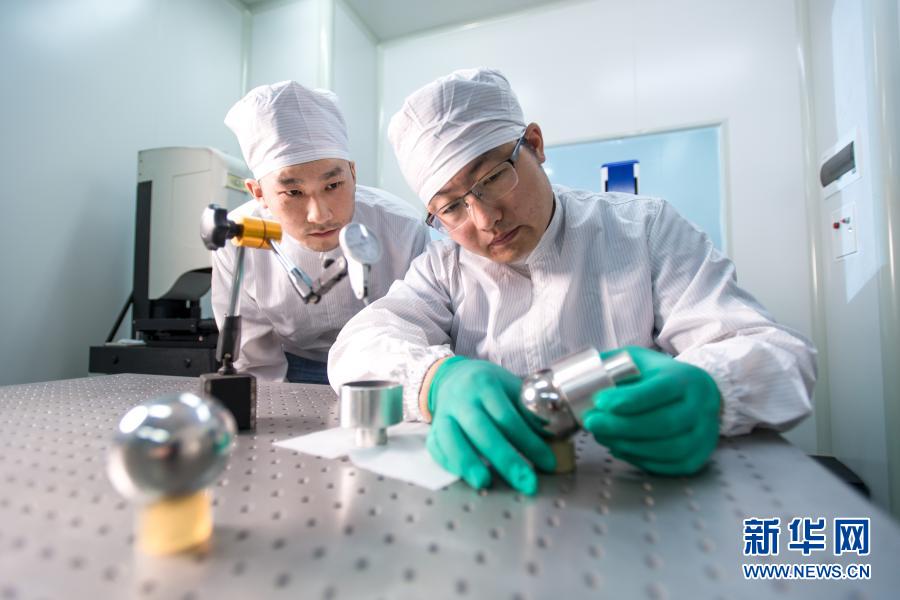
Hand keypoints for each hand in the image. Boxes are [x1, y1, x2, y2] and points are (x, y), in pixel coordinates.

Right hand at [425, 357, 555, 493]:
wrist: (452, 376)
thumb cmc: (487, 385)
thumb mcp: (509, 386)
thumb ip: (526, 410)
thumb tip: (552, 438)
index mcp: (485, 384)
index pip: (508, 417)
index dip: (529, 442)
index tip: (547, 462)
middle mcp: (462, 399)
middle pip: (483, 432)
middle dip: (506, 460)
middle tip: (526, 483)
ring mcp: (444, 414)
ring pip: (452, 439)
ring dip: (468, 463)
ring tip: (484, 484)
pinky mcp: (433, 428)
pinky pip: (437, 447)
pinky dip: (450, 463)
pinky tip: (464, 476)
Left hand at [583, 346, 720, 474]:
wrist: (700, 394)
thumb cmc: (661, 377)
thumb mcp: (640, 361)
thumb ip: (612, 366)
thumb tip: (579, 378)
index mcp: (686, 379)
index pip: (660, 391)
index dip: (629, 400)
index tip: (599, 402)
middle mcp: (701, 407)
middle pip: (663, 423)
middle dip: (621, 427)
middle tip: (591, 423)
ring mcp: (704, 435)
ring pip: (667, 448)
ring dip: (629, 446)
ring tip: (602, 437)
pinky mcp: (699, 456)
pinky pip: (669, 465)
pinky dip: (641, 460)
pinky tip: (620, 449)